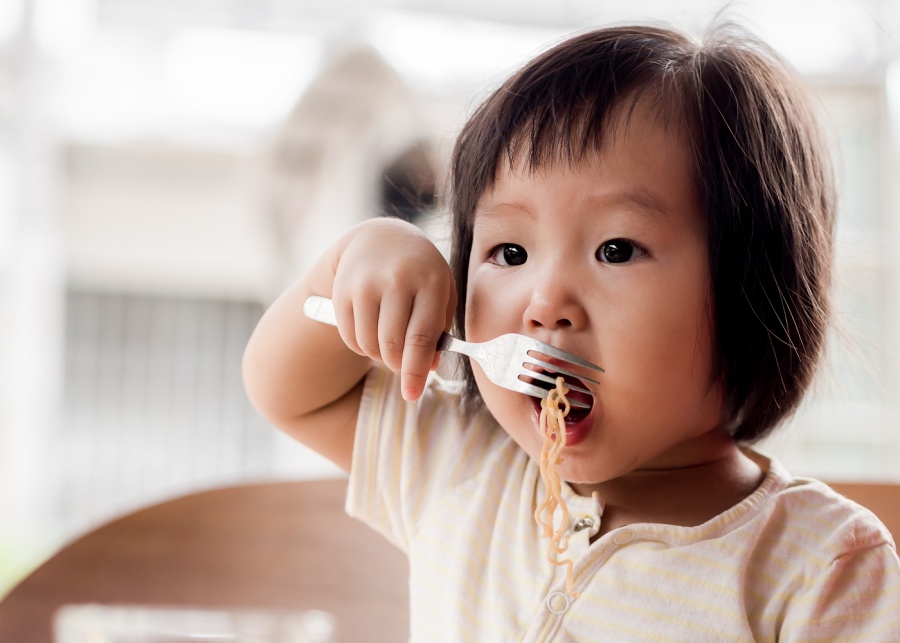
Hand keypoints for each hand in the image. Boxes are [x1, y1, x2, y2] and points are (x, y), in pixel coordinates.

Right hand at [331, 218, 455, 400]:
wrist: (381, 238)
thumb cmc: (421, 273)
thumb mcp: (441, 294)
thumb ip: (439, 331)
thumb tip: (427, 369)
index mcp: (430, 282)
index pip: (421, 338)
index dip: (416, 372)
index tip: (412, 395)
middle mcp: (396, 280)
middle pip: (392, 346)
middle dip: (399, 366)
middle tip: (404, 366)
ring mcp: (366, 284)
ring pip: (369, 345)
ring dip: (380, 357)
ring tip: (391, 346)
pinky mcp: (342, 291)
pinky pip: (351, 338)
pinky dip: (362, 347)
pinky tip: (373, 334)